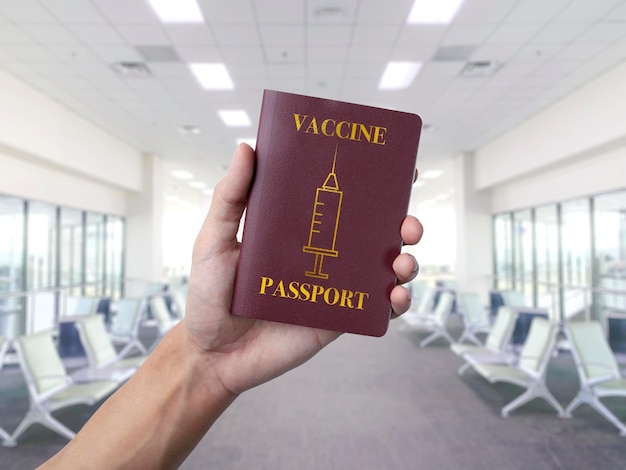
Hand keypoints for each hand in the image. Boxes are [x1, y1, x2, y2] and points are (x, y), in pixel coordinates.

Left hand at [183, 144, 423, 394]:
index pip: (340, 200)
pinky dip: (396, 301)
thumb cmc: (209, 294)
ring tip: (403, 262)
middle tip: (408, 224)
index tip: (395, 166)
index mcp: (298, 228)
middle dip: (402, 224)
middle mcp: (322, 253)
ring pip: (383, 269)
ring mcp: (333, 286)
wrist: (212, 354)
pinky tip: (395, 296)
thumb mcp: (215, 239)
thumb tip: (248, 147)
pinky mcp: (337, 318)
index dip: (371, 184)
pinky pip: (376, 308)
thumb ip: (230, 197)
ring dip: (406, 261)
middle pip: (373, 233)